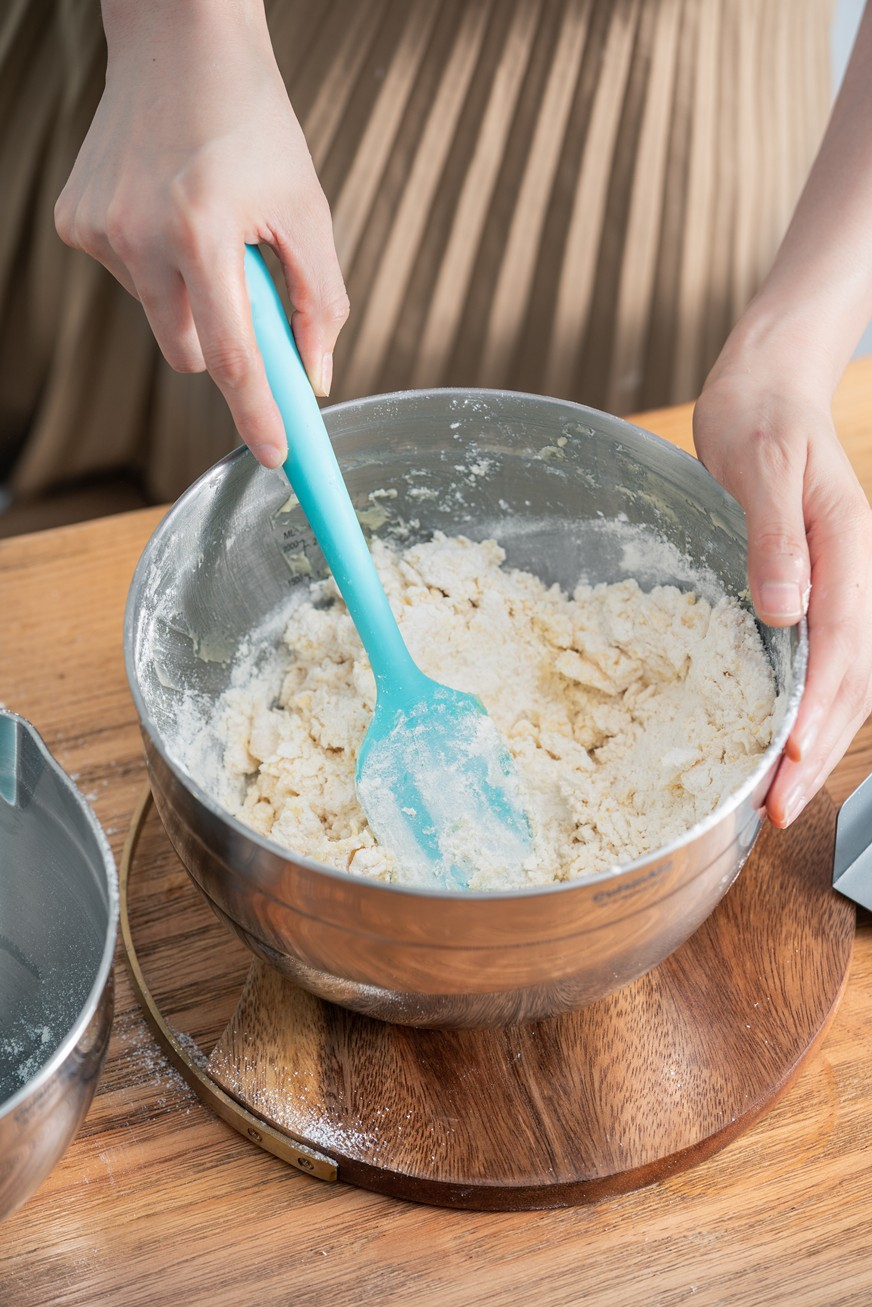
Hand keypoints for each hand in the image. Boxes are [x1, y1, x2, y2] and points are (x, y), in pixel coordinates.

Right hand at [54, 0, 347, 467]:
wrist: (180, 43)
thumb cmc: (252, 121)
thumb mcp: (308, 210)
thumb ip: (318, 301)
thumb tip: (314, 378)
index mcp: (202, 230)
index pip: (232, 357)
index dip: (257, 414)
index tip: (276, 456)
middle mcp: (139, 235)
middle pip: (191, 354)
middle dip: (226, 343)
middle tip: (248, 287)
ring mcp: (100, 231)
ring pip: (162, 320)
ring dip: (192, 298)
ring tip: (207, 227)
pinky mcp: (76, 223)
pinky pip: (131, 284)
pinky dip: (158, 267)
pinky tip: (169, 211)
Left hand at [693, 368, 871, 826]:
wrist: (768, 387)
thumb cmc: (759, 417)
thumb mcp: (760, 463)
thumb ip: (774, 536)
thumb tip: (783, 611)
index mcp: (845, 549)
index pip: (842, 647)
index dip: (817, 710)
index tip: (788, 761)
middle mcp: (851, 577)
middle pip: (849, 681)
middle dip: (815, 750)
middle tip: (774, 810)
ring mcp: (837, 588)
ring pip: (842, 682)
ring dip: (813, 742)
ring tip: (776, 798)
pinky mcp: (813, 593)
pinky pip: (822, 664)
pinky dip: (805, 711)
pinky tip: (780, 743)